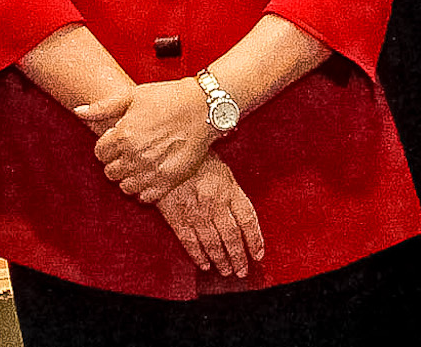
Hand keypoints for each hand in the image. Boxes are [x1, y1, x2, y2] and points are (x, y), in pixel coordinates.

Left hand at [75, 75, 218, 201]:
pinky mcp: (169, 181)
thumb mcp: (132, 95)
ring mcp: (152, 171)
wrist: (203, 108)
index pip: (99, 154)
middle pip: (110, 173)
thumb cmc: (167, 97)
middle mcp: (135, 156)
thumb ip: (102, 107)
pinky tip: (150, 175)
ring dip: (128, 177)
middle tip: (128, 152)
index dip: (106, 147)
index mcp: (123, 135)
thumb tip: (77, 111)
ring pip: (125, 187)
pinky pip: (145, 197)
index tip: (116, 141)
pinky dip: (144, 190)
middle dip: (115, 163)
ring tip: (139, 164)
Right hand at [153, 156, 263, 278]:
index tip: (257, 254)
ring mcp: (195, 210)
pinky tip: (204, 264)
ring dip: (221, 260)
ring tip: (226, 271)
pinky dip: (198, 255)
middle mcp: (214, 202)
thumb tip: (243, 217)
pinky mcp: (175, 215)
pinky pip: (189, 240)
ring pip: (212, 242)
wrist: (163, 149)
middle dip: (238, 257)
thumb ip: (232, 192)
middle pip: (232, 236)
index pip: (248, 219)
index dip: (255, 240)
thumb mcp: (221, 168)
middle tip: (241, 270)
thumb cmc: (195, 157)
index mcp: (228, 188)